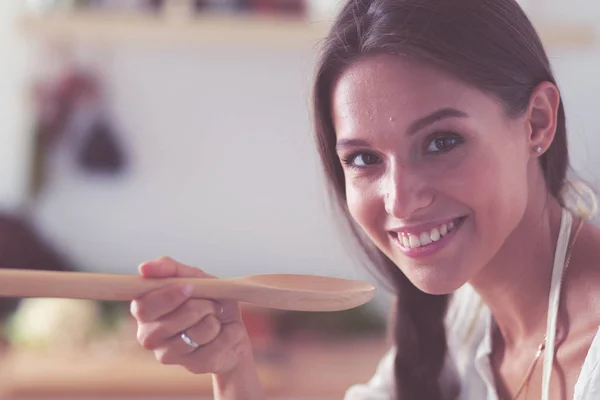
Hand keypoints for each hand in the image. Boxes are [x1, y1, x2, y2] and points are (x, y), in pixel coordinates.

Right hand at [130, 257, 252, 374]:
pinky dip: (225, 334)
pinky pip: (213, 346)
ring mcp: (168, 355)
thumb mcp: (194, 277)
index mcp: (144, 311)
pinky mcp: (192, 367)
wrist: (233, 327)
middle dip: (199, 307)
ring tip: (214, 318)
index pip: (143, 307)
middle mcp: (149, 336)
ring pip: (195, 333)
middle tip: (209, 303)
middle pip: (171, 322)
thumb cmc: (209, 300)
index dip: (168, 297)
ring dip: (213, 319)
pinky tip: (220, 334)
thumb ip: (169, 268)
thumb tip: (144, 268)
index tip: (189, 288)